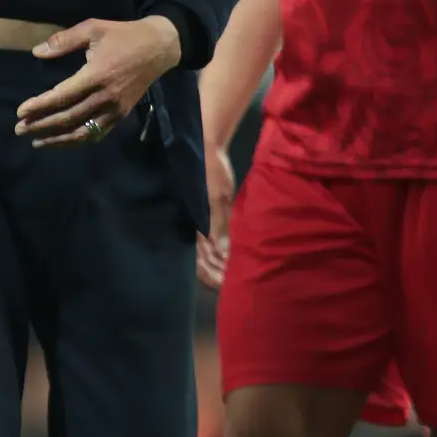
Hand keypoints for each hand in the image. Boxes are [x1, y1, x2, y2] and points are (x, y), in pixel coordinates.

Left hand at [15, 16, 180, 147]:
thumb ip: (64, 41)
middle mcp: (105, 97)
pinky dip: (78, 140)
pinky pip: (97, 133)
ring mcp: (115, 109)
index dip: (40, 106)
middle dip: (41, 125)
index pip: (62, 96)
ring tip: (35, 141)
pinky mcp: (121, 115)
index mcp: (96, 75)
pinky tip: (62, 141)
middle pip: (68, 117)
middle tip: (19, 129)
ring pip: (82, 131)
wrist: (158, 47)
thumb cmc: (122, 35)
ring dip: (57, 139)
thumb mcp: (92, 28)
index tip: (20, 111)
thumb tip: (37, 52)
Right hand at [197, 143, 235, 289]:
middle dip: (219, 276)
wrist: (209, 150)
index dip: (212, 278)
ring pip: (211, 255)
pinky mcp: (211, 216)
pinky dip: (225, 253)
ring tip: (240, 274)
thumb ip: (218, 226)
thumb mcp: (217, 200)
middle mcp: (197, 230)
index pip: (200, 265)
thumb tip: (223, 254)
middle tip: (239, 285)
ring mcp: (204, 223)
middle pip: (205, 263)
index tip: (228, 287)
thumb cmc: (212, 174)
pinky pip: (217, 241)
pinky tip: (236, 257)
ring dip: (223, 266)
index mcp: (196, 228)